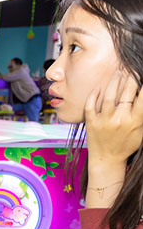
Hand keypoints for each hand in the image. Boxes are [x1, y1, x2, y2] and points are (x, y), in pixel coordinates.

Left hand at [84, 71, 142, 205]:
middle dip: (131, 77)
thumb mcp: (140, 130)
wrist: (107, 160)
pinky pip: (91, 105)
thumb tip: (141, 96)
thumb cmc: (126, 144)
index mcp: (135, 121)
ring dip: (114, 81)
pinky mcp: (91, 123)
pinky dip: (94, 95)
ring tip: (118, 73)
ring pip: (109, 95)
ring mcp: (104, 120)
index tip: (142, 74)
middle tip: (131, 68)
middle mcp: (120, 119)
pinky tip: (98, 88)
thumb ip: (141, 113)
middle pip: (127, 92)